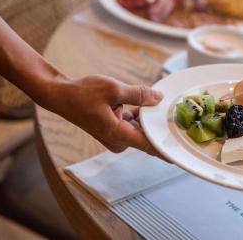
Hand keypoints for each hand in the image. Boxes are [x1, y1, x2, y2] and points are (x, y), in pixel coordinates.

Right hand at [38, 74, 164, 157]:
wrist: (61, 94)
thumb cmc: (83, 93)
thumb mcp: (115, 90)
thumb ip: (139, 94)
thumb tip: (158, 97)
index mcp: (119, 135)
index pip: (149, 146)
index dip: (166, 149)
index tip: (182, 152)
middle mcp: (118, 140)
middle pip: (147, 134)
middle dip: (159, 122)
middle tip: (175, 110)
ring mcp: (115, 135)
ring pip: (140, 127)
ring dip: (148, 116)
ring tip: (160, 101)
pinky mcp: (113, 128)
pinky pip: (132, 123)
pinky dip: (138, 114)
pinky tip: (144, 101)